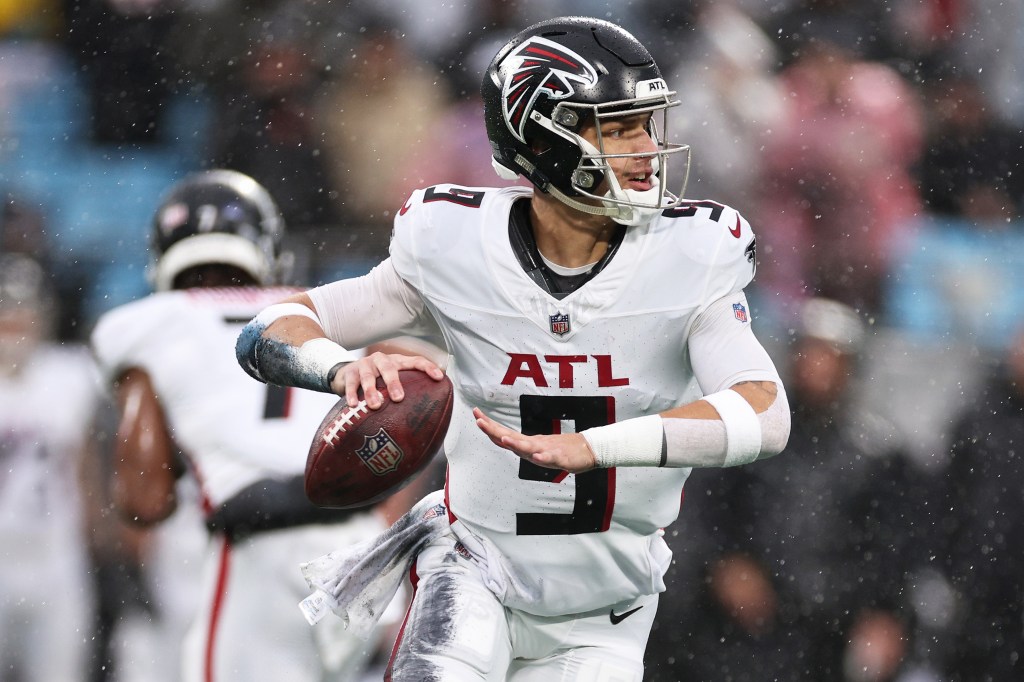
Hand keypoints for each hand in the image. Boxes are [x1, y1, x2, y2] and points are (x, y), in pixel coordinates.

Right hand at [332, 352, 443, 408]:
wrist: (346, 374)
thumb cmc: (376, 381)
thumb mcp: (390, 382)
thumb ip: (405, 391)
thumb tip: (426, 416)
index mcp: (397, 362)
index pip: (416, 361)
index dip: (428, 367)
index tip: (439, 378)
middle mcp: (382, 360)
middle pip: (390, 368)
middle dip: (394, 383)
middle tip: (398, 398)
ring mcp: (365, 365)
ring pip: (369, 376)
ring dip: (371, 391)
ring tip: (375, 405)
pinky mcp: (350, 372)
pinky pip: (351, 384)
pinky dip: (352, 394)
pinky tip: (354, 405)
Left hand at [473, 407, 597, 472]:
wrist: (587, 450)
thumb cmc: (560, 449)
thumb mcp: (536, 448)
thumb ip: (520, 446)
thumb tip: (501, 439)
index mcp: (527, 443)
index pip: (503, 433)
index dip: (489, 426)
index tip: (476, 414)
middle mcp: (533, 445)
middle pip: (510, 437)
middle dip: (494, 430)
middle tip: (479, 420)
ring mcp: (546, 451)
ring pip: (528, 448)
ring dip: (516, 444)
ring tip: (504, 439)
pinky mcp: (560, 458)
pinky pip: (550, 459)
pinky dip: (542, 457)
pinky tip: (536, 456)